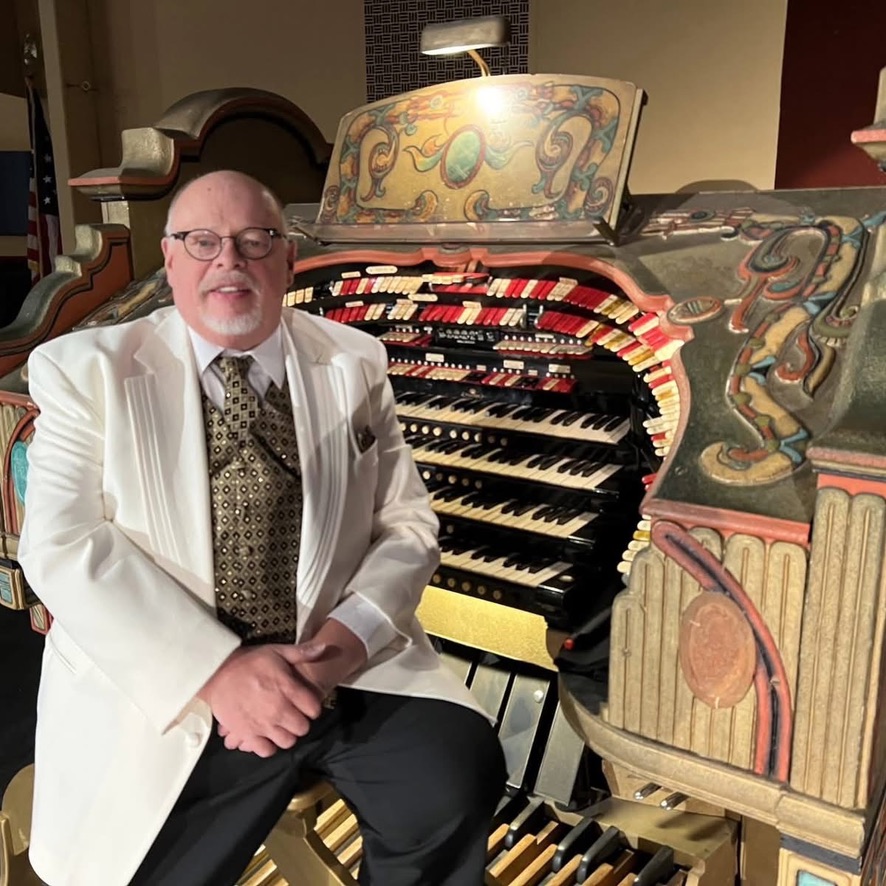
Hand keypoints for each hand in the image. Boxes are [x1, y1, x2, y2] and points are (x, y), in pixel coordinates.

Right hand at [198, 642, 325, 756]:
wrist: (216, 673)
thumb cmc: (249, 661)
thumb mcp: (276, 651)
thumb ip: (301, 652)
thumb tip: (325, 647)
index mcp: (288, 688)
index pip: (313, 708)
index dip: (312, 707)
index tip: (306, 705)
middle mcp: (278, 709)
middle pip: (302, 728)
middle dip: (301, 722)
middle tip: (293, 716)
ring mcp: (262, 723)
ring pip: (287, 742)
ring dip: (286, 735)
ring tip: (281, 726)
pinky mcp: (246, 733)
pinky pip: (266, 750)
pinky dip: (268, 746)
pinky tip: (266, 735)